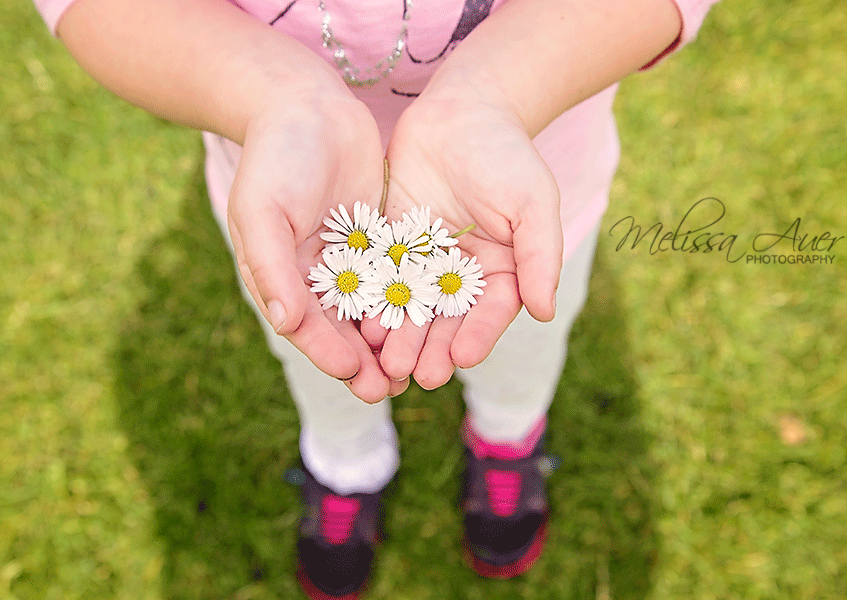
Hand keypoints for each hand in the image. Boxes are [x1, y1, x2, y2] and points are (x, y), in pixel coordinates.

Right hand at [227, 85, 407, 402]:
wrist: (307, 106)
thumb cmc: (275, 157)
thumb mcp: (262, 209)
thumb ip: (270, 266)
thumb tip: (285, 322)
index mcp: (278, 274)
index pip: (304, 325)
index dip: (327, 352)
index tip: (354, 375)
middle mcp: (311, 275)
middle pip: (338, 328)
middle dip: (361, 360)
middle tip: (388, 389)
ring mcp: (344, 259)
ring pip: (368, 311)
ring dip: (386, 341)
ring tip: (411, 371)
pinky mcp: (373, 241)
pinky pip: (392, 279)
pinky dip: (407, 303)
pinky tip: (430, 323)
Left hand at [363, 90, 562, 388]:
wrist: (461, 111)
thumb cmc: (506, 154)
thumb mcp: (532, 202)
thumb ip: (540, 256)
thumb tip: (544, 311)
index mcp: (502, 270)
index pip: (491, 312)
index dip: (478, 336)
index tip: (462, 359)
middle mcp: (462, 274)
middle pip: (447, 320)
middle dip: (434, 348)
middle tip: (420, 375)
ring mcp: (425, 262)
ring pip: (411, 306)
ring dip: (401, 336)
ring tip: (387, 362)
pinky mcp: (392, 245)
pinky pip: (381, 278)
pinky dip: (372, 302)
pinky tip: (361, 324)